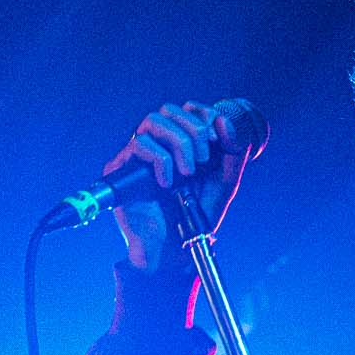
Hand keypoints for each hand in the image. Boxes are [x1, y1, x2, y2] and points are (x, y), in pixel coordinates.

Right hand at [106, 100, 256, 270]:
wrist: (175, 246)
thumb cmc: (197, 213)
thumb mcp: (225, 180)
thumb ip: (233, 150)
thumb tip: (223, 120)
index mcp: (181, 142)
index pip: (187, 108)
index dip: (204, 115)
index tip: (217, 141)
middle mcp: (157, 144)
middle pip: (169, 109)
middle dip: (194, 130)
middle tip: (202, 160)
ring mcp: (137, 155)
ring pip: (153, 121)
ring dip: (179, 143)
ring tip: (188, 172)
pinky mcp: (121, 168)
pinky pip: (139, 145)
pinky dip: (161, 161)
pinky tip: (168, 182)